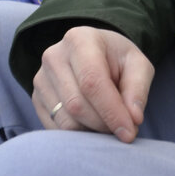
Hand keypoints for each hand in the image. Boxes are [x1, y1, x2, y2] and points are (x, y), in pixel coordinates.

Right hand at [32, 26, 153, 141]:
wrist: (94, 55)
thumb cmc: (118, 60)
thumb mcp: (138, 65)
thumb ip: (138, 89)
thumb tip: (133, 119)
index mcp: (80, 40)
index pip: (92, 82)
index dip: (111, 111)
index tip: (129, 133)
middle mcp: (54, 57)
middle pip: (77, 105)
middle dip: (104, 125)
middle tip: (124, 129)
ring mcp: (40, 79)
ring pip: (65, 121)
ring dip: (92, 132)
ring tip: (110, 124)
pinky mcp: (36, 99)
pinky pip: (55, 129)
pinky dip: (78, 135)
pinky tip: (93, 125)